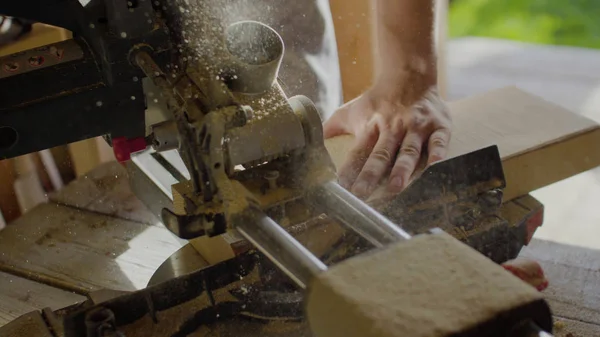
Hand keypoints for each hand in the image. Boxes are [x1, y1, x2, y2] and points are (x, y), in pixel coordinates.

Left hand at [323, 81, 450, 198]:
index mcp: (371, 126)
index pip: (357, 152)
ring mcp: (416, 126)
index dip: (349, 171)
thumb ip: (333, 127)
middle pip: (381, 154)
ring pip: (409, 150)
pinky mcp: (439, 125)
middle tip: (362, 194)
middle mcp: (393, 127)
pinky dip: (438, 150)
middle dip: (371, 175)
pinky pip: (439, 139)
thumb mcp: (353, 110)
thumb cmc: (379, 99)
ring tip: (395, 187)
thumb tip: (309, 143)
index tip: (340, 189)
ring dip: (403, 169)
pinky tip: (436, 163)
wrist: (409, 74)